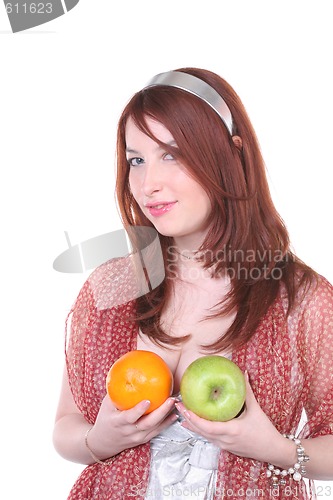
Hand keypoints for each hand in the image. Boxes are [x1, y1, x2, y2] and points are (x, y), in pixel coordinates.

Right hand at [86, 395, 178, 459]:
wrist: (104, 441)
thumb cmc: (106, 417)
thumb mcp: (107, 403)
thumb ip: (116, 390)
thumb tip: (126, 369)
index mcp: (118, 422)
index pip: (129, 417)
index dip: (138, 410)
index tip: (147, 401)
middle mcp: (129, 431)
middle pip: (147, 424)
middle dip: (161, 412)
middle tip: (170, 399)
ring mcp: (137, 437)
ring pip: (154, 428)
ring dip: (166, 416)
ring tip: (175, 403)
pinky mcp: (143, 439)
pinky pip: (157, 432)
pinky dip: (167, 423)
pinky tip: (174, 414)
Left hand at [176, 373, 290, 465]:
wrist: (274, 451)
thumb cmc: (265, 431)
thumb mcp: (255, 410)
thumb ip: (247, 392)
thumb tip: (243, 373)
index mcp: (231, 431)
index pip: (206, 426)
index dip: (193, 417)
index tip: (184, 407)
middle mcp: (225, 440)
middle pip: (200, 431)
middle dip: (187, 418)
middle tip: (178, 405)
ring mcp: (224, 445)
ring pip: (203, 435)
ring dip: (192, 424)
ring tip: (182, 412)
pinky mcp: (226, 447)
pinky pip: (209, 438)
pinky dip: (200, 429)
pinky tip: (194, 422)